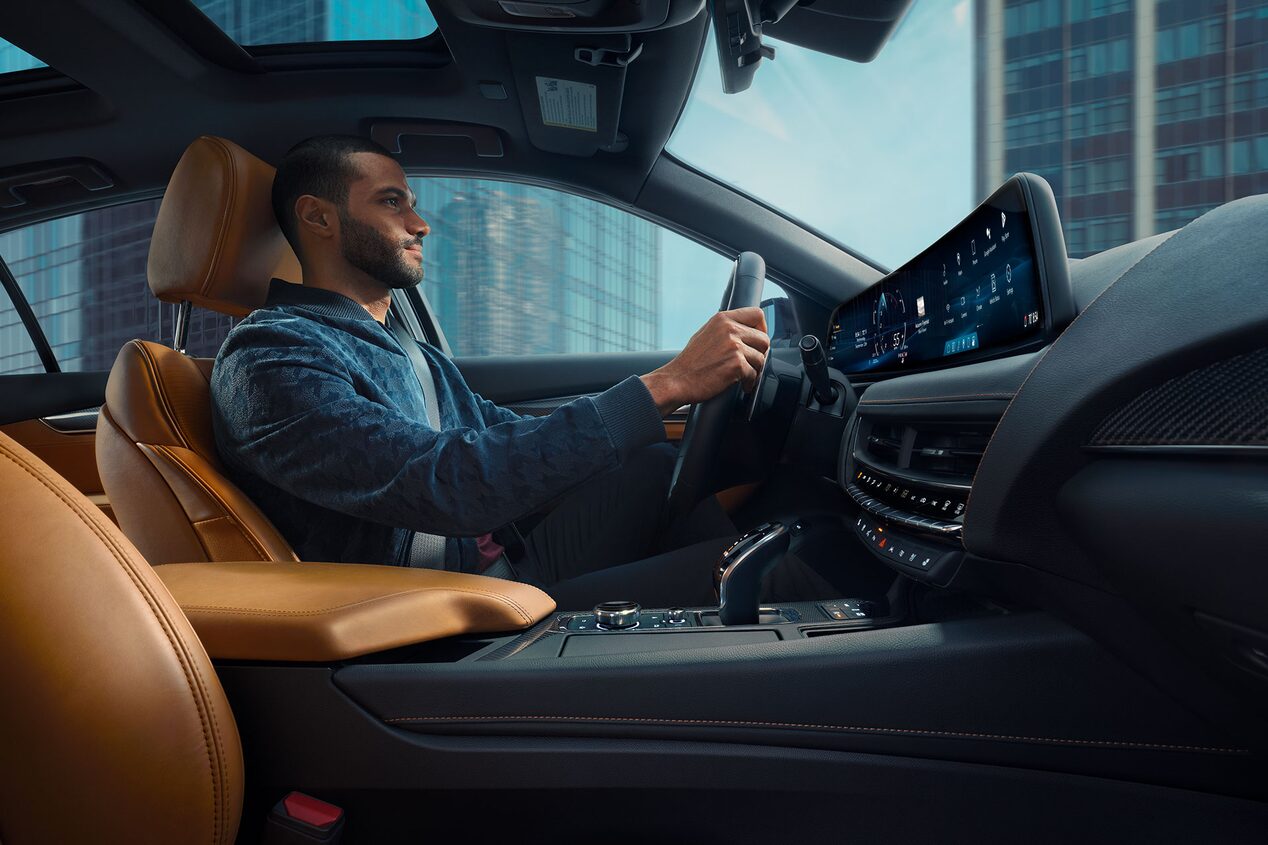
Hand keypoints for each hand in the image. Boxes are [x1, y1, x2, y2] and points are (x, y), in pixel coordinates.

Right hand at [641, 307, 768, 415]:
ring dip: (755, 370)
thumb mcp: (706, 333)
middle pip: (764, 339)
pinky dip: (749, 382)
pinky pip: (754, 374)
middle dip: (760, 353)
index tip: (757, 340)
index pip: (757, 313)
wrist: (677, 380)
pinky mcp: (736, 365)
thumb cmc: (690, 362)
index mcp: (722, 319)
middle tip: (751, 363)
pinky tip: (741, 384)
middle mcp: (729, 330)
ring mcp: (734, 347)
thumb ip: (726, 328)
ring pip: (761, 358)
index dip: (762, 328)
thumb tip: (747, 330)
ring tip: (743, 375)